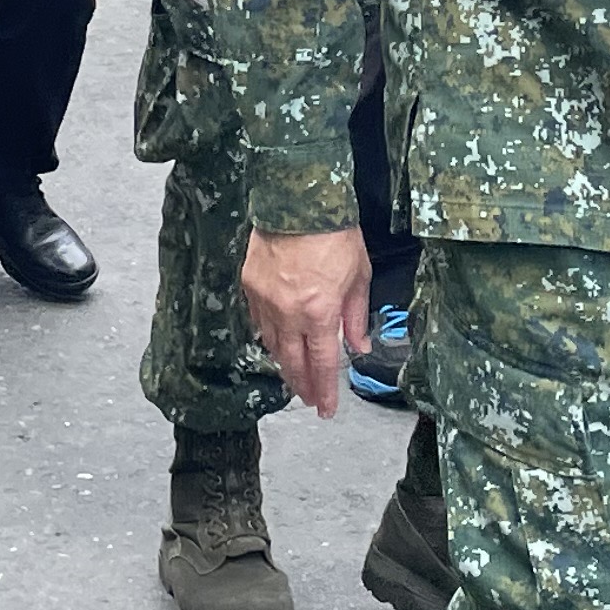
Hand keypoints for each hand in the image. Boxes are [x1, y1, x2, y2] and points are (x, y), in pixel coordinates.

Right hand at [244, 224, 371, 415]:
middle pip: (292, 362)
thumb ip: (356, 316)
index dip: (324, 390)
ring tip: (296, 374)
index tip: (326, 409)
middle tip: (310, 400)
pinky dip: (270, 336)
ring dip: (285, 363)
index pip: (321, 364)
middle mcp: (288, 312)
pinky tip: (278, 341)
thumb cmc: (335, 234)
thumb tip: (359, 345)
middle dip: (302, 385)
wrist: (299, 199)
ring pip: (272, 344)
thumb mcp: (359, 276)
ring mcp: (265, 300)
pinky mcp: (250, 285)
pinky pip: (259, 321)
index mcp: (319, 312)